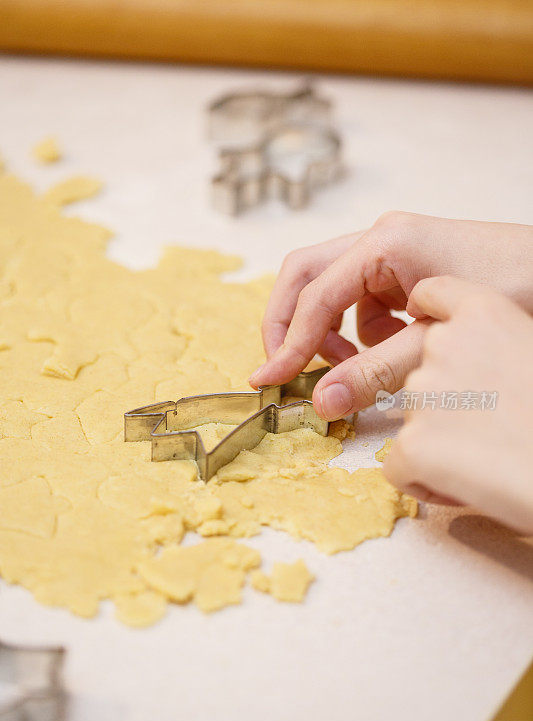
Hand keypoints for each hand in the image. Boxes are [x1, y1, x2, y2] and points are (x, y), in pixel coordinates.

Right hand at [250, 213, 532, 419]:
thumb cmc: (515, 287)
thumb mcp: (439, 337)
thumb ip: (376, 370)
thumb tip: (321, 402)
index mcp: (384, 243)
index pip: (315, 294)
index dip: (289, 342)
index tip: (269, 379)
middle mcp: (380, 240)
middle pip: (304, 276)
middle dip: (288, 325)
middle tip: (279, 368)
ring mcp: (390, 254)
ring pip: (330, 292)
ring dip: (330, 333)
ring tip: (352, 367)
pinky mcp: (402, 272)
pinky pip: (361, 304)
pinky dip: (364, 333)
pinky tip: (395, 348)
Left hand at [383, 277, 532, 534]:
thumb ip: (500, 347)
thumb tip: (485, 369)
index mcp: (485, 311)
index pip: (432, 293)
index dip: (427, 314)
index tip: (432, 332)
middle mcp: (443, 343)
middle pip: (421, 372)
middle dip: (444, 404)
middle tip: (490, 429)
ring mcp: (422, 392)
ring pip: (412, 421)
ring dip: (438, 442)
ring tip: (490, 460)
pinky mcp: (412, 443)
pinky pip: (400, 465)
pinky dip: (424, 480)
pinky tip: (468, 486)